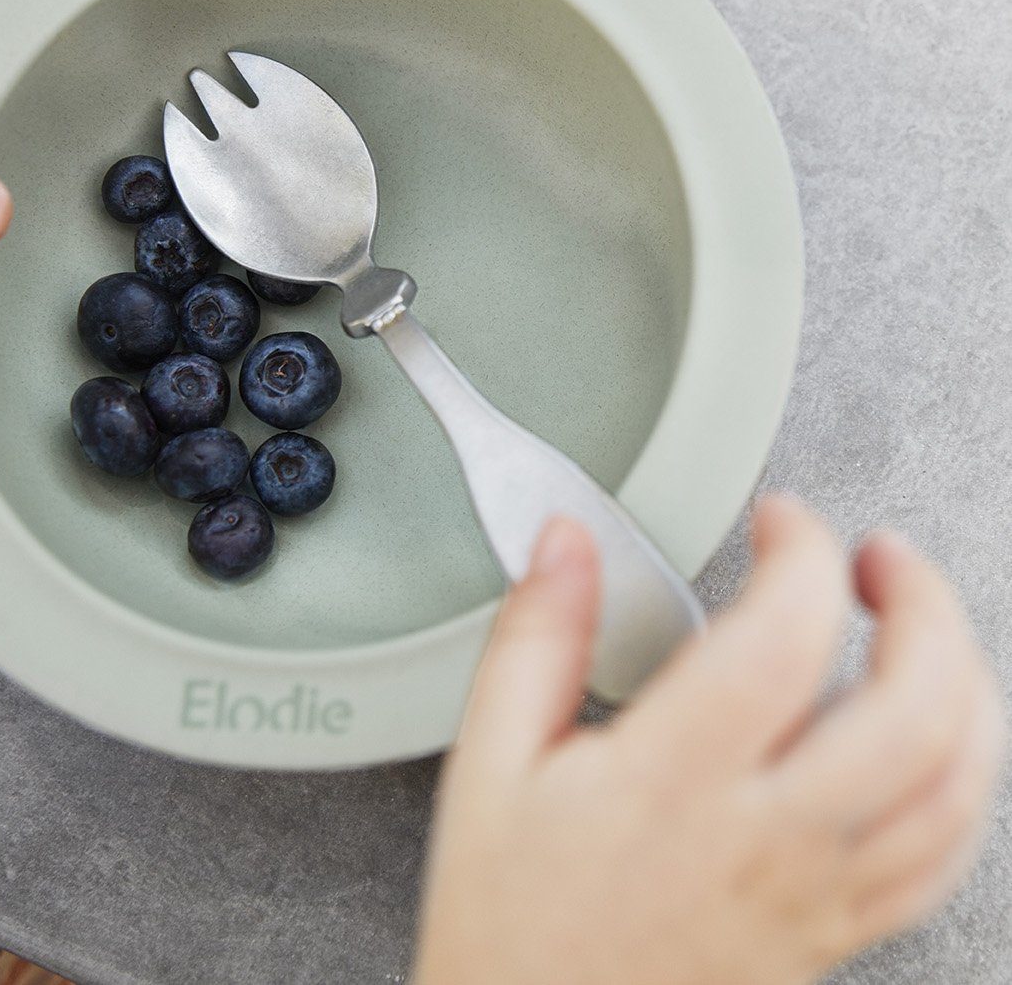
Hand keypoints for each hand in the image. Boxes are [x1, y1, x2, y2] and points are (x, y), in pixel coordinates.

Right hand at [413, 496, 1004, 984]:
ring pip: (956, 784)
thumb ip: (536, 636)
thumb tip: (568, 541)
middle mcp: (764, 838)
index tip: (780, 520)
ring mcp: (816, 894)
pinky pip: (946, 857)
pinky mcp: (837, 933)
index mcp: (672, 782)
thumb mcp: (489, 760)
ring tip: (918, 628)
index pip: (783, 641)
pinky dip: (965, 776)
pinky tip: (932, 738)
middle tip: (878, 558)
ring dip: (963, 683)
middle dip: (924, 605)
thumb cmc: (507, 915)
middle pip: (916, 709)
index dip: (801, 552)